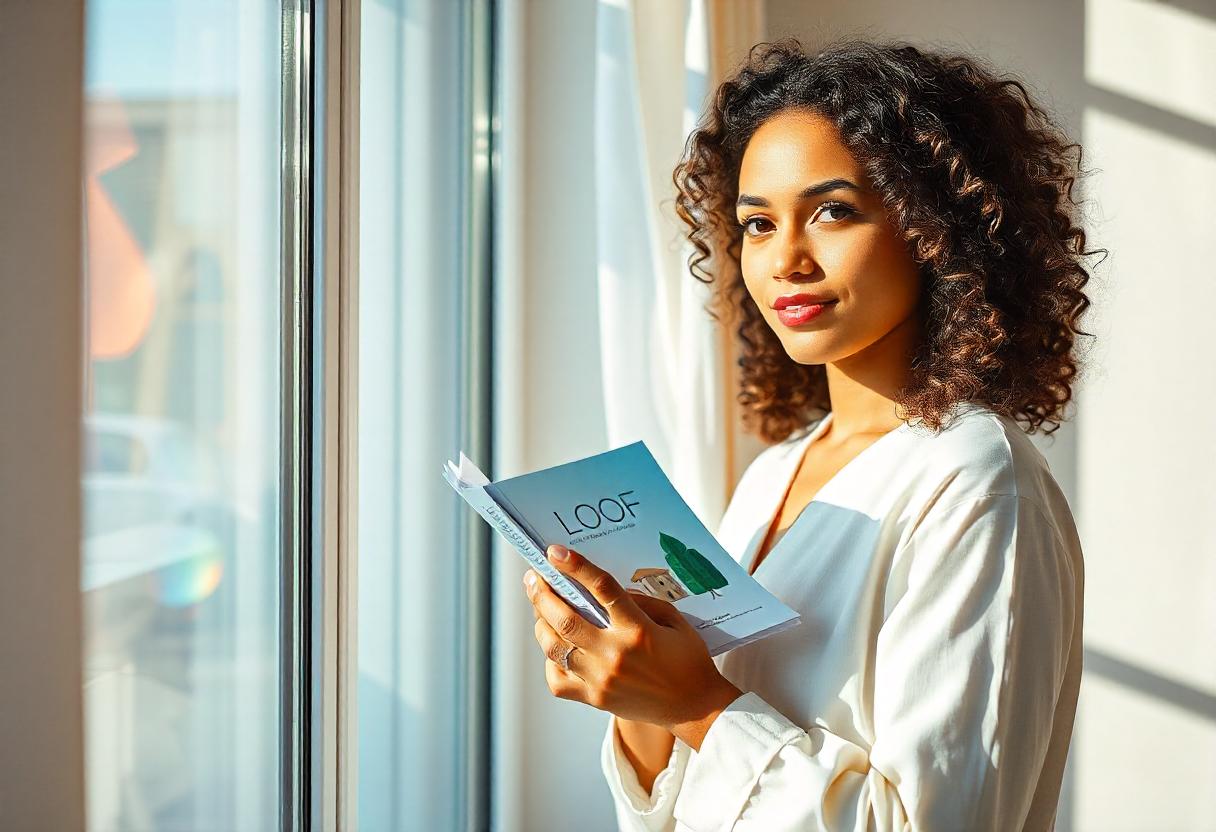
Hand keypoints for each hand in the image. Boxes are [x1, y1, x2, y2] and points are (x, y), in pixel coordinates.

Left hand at [524, 544, 742, 748]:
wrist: (694, 708)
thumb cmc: (687, 659)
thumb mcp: (674, 620)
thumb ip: (641, 601)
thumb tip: (603, 590)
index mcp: (638, 630)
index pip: (601, 589)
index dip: (576, 567)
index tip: (555, 552)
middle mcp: (614, 654)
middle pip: (565, 618)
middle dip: (542, 594)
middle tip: (533, 579)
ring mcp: (601, 679)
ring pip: (554, 647)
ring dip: (540, 623)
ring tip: (539, 609)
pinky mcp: (594, 699)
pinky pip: (557, 679)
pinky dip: (550, 660)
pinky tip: (556, 646)